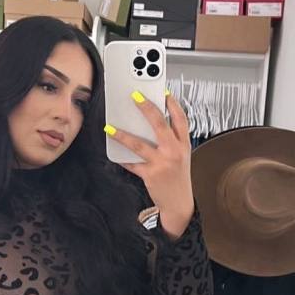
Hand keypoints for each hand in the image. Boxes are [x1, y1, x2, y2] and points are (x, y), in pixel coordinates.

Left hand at [106, 90, 193, 226]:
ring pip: (139, 144)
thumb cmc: (177, 177)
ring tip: (110, 127)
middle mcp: (174, 152)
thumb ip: (169, 140)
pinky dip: (122, 158)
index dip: (172, 103)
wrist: (180, 203)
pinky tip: (113, 152)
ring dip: (122, 134)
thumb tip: (147, 124)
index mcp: (184, 144)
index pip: (181, 118)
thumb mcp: (180, 156)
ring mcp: (162, 163)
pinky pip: (132, 164)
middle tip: (134, 96)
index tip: (162, 90)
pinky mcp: (151, 175)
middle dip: (147, 107)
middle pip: (160, 124)